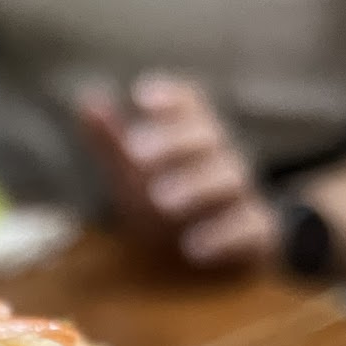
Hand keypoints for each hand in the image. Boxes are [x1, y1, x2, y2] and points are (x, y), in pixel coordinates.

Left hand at [76, 75, 280, 270]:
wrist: (227, 247)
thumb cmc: (173, 202)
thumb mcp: (137, 176)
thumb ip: (114, 143)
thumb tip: (87, 100)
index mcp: (194, 138)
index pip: (190, 105)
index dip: (170, 98)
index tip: (141, 97)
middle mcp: (219, 159)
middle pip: (207, 138)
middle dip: (174, 141)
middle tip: (136, 153)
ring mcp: (241, 194)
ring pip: (228, 179)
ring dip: (195, 185)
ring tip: (161, 199)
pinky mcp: (258, 231)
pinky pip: (250, 227)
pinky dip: (224, 236)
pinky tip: (193, 248)